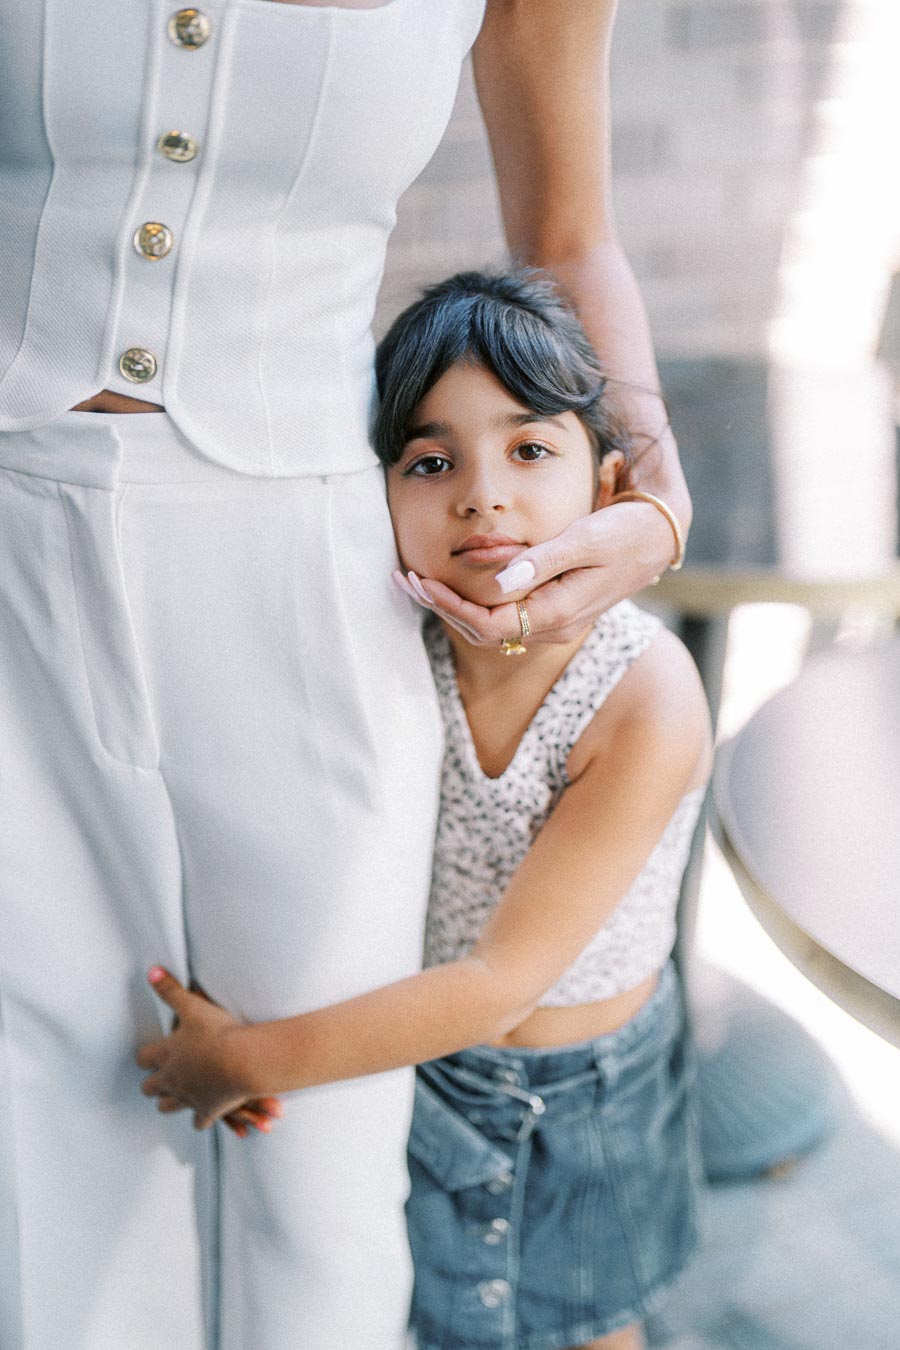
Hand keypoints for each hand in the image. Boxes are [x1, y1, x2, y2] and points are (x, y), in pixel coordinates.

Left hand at [137, 968, 281, 1134]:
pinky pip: (198, 1122)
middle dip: (154, 1083)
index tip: (149, 1055)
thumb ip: (171, 990)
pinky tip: (205, 1113)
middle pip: (151, 1088)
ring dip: (170, 1102)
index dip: (146, 1057)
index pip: (143, 1059)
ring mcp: (189, 1097)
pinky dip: (201, 1118)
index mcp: (167, 1054)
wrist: (243, 1061)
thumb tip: (151, 971)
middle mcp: (173, 1079)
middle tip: (160, 1078)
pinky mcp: (208, 1110)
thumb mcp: (193, 1006)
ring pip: (168, 1107)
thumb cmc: (218, 1031)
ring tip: (177, 1095)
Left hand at [394, 500, 676, 645]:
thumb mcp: (586, 539)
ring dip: (452, 606)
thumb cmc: (624, 531)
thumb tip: (499, 581)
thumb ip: (542, 560)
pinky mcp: (552, 611)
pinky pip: (503, 617)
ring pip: (491, 627)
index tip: (421, 582)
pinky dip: (472, 602)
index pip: (489, 624)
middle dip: (441, 607)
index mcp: (557, 613)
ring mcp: (553, 622)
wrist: (658, 538)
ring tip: (417, 581)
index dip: (450, 607)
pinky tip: (451, 584)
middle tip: (405, 579)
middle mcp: (553, 627)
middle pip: (482, 631)